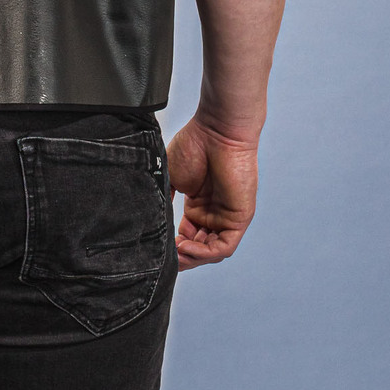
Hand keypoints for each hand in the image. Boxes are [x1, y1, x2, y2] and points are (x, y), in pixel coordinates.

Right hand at [165, 116, 258, 270]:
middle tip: (163, 259)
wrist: (217, 130)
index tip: (155, 249)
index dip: (173, 247)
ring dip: (193, 258)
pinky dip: (205, 253)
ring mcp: (228, 217)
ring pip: (212, 252)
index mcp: (199, 206)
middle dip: (182, 258)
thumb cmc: (195, 145)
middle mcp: (214, 214)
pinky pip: (224, 247)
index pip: (187, 237)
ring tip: (175, 255)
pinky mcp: (240, 218)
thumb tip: (149, 223)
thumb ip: (162, 200)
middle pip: (200, 249)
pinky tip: (186, 247)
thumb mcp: (170, 178)